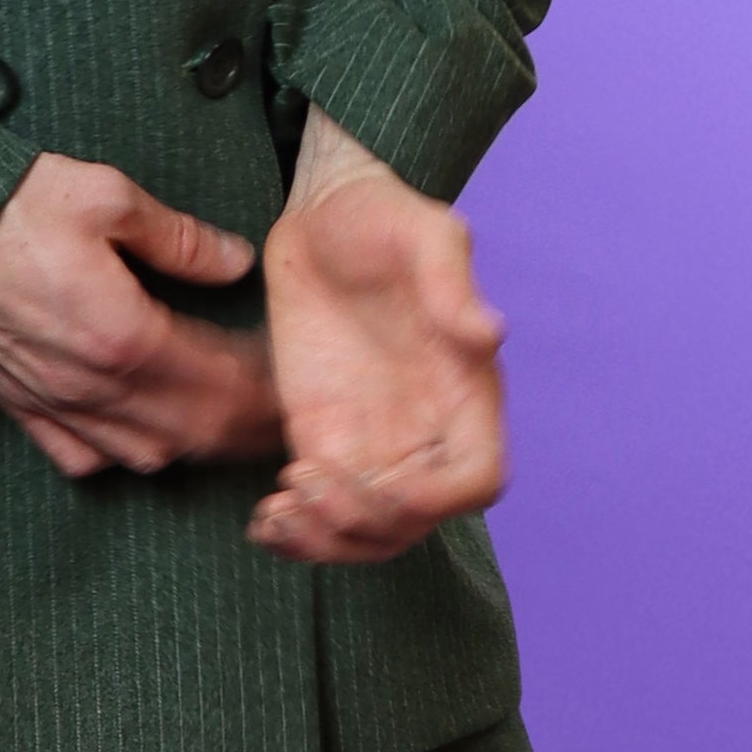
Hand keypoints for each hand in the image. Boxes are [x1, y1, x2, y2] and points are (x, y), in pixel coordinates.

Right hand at [0, 155, 283, 481]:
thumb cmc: (5, 204)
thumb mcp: (104, 195)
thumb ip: (178, 237)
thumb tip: (234, 262)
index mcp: (124, 337)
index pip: (222, 385)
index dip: (267, 392)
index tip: (297, 383)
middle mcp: (93, 386)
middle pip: (195, 433)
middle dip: (246, 431)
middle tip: (284, 419)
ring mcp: (53, 402)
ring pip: (145, 453)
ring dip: (193, 445)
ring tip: (228, 424)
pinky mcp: (17, 403)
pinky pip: (81, 456)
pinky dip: (121, 454)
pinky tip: (141, 434)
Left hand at [248, 110, 506, 562]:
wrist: (321, 209)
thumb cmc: (380, 212)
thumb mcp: (421, 231)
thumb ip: (453, 281)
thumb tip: (490, 334)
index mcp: (467, 393)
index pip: (476, 481)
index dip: (433, 499)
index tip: (378, 481)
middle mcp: (427, 430)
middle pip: (413, 523)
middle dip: (359, 526)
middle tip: (300, 487)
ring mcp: (373, 442)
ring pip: (365, 532)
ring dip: (323, 542)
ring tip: (274, 512)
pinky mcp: (324, 440)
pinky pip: (320, 512)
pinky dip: (294, 534)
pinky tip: (261, 521)